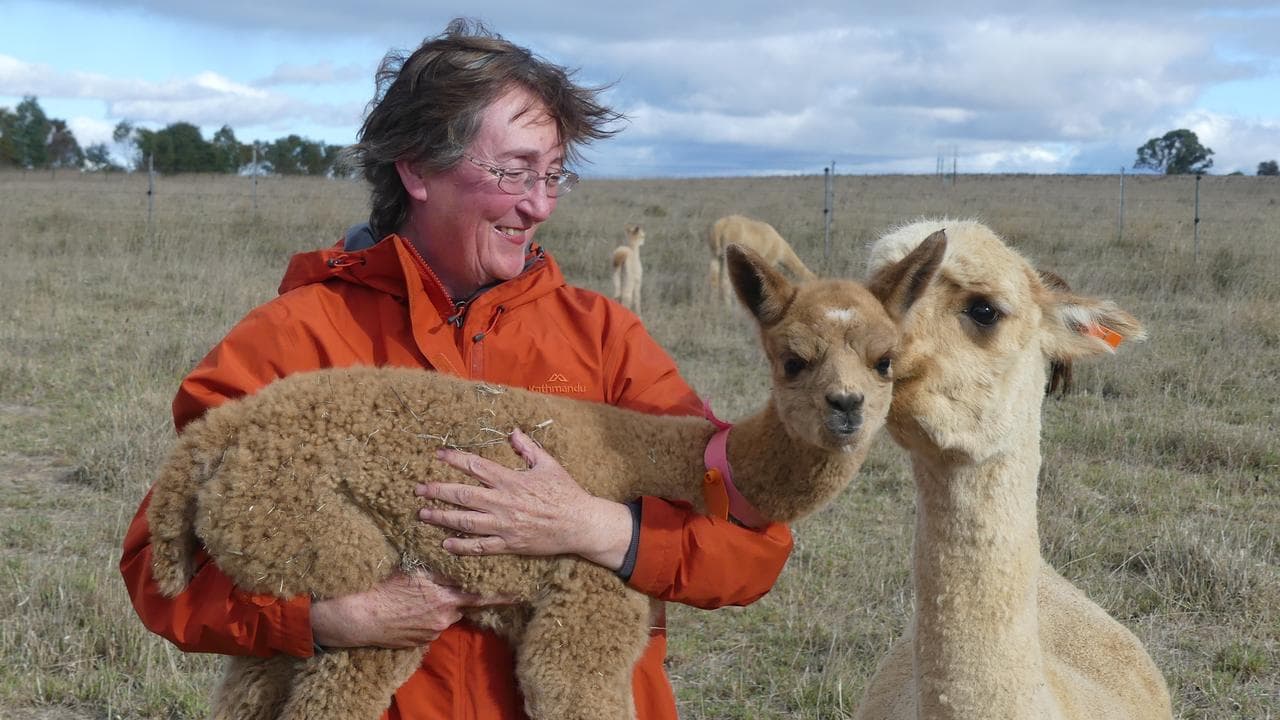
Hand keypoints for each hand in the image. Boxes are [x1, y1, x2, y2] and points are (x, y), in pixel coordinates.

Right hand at [310, 571, 511, 648]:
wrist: (361, 617)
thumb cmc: (383, 586)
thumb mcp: (410, 567)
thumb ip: (433, 562)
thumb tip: (449, 546)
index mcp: (443, 590)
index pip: (478, 588)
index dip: (499, 589)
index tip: (520, 589)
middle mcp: (445, 610)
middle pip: (470, 601)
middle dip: (482, 596)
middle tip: (504, 594)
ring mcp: (436, 627)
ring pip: (451, 612)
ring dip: (447, 604)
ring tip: (427, 597)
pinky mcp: (426, 639)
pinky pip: (436, 625)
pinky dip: (431, 616)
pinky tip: (415, 610)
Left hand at [416, 428, 632, 570]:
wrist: (580, 523)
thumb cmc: (565, 492)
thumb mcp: (548, 464)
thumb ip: (527, 448)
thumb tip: (513, 432)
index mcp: (511, 480)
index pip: (476, 466)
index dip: (455, 460)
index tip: (438, 455)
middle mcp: (503, 502)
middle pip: (463, 495)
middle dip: (438, 491)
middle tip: (419, 489)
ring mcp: (504, 526)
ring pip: (465, 522)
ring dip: (442, 518)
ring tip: (423, 514)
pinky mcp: (509, 544)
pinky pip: (480, 547)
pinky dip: (461, 546)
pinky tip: (446, 543)